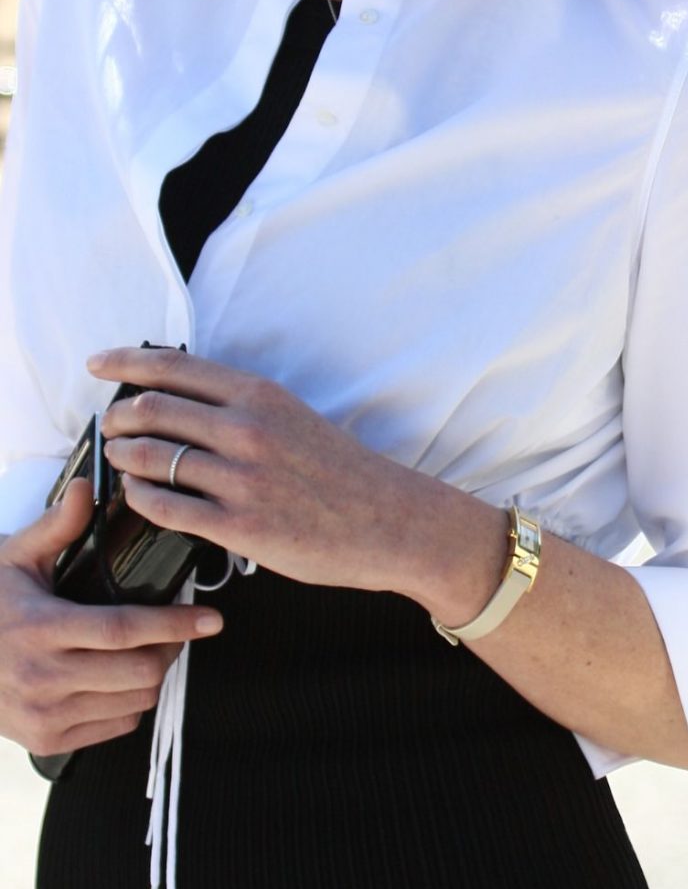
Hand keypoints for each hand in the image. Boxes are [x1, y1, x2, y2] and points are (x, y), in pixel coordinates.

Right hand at [0, 480, 222, 755]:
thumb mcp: (15, 560)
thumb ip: (56, 526)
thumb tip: (85, 488)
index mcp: (39, 629)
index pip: (123, 630)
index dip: (173, 624)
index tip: (210, 618)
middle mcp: (43, 679)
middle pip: (139, 671)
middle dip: (172, 648)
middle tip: (179, 628)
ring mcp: (45, 716)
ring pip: (135, 701)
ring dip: (154, 674)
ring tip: (150, 649)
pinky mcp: (48, 741)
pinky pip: (118, 726)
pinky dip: (131, 702)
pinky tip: (121, 677)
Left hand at [92, 346, 503, 616]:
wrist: (389, 520)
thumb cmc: (341, 471)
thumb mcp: (293, 418)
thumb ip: (241, 408)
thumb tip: (180, 402)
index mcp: (260, 396)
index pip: (173, 367)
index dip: (125, 362)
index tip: (96, 364)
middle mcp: (247, 430)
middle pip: (152, 410)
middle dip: (116, 416)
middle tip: (107, 425)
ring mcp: (242, 479)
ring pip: (151, 458)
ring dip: (122, 456)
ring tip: (118, 459)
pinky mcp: (240, 526)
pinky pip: (166, 507)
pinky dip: (140, 498)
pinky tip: (137, 496)